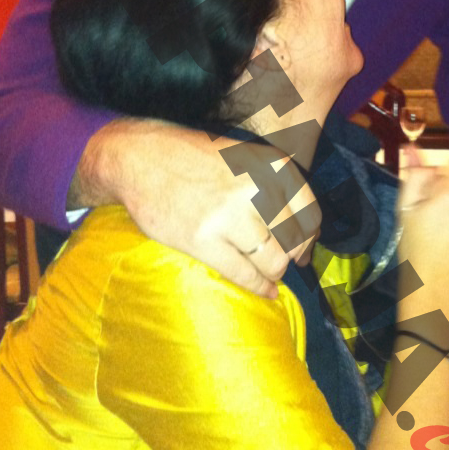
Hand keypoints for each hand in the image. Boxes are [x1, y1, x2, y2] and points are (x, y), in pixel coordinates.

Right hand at [72, 119, 320, 297]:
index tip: (303, 250)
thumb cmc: (193, 157)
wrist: (138, 158)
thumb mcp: (243, 157)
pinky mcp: (203, 239)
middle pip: (295, 240)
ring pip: (274, 261)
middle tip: (283, 263)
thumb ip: (273, 186)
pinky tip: (265, 292)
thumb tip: (305, 231)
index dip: (310, 237)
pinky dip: (259, 287)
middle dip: (292, 257)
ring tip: (269, 274)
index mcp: (269, 165)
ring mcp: (229, 215)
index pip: (309, 212)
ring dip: (275, 273)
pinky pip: (244, 273)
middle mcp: (256, 188)